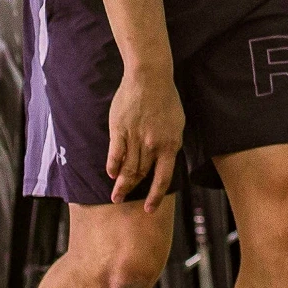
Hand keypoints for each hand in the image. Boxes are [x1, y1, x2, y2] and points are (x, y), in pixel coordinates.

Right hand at [107, 69, 184, 209]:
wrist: (150, 78)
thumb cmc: (166, 100)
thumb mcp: (177, 124)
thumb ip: (170, 144)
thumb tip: (164, 161)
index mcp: (170, 145)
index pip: (163, 178)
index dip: (155, 196)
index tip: (149, 209)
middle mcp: (152, 145)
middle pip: (141, 175)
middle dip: (131, 191)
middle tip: (122, 202)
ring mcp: (135, 138)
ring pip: (127, 168)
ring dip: (120, 184)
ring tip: (115, 195)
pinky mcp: (119, 129)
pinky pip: (115, 153)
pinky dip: (112, 166)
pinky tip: (110, 174)